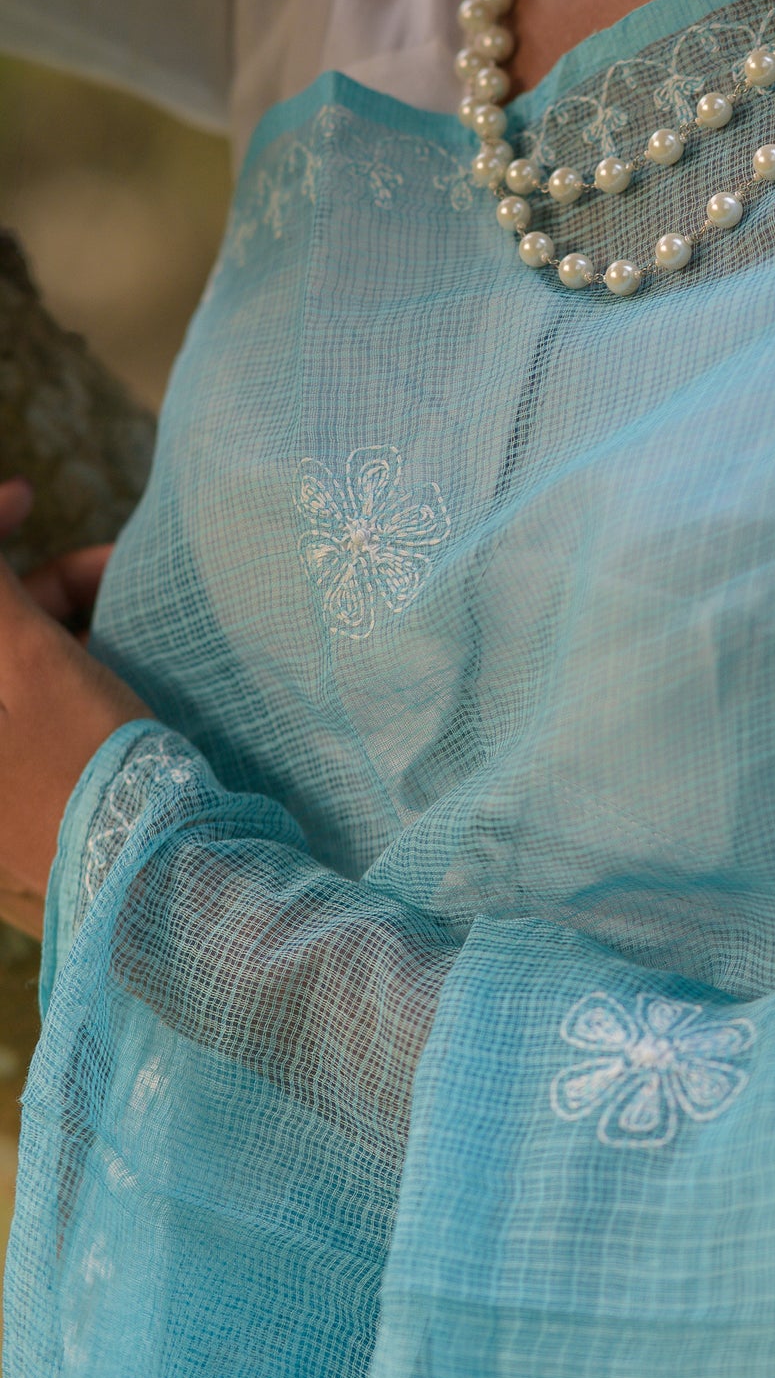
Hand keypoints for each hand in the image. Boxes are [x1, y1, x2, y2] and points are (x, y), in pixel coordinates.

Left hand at [0, 477, 150, 902]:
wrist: (156, 883)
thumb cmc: (85, 768)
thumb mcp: (30, 663)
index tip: (27, 494)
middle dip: (43, 586)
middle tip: (109, 563)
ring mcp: (3, 779)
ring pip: (18, 668)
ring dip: (68, 623)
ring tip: (133, 610)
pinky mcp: (32, 798)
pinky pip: (42, 707)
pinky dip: (80, 669)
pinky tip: (131, 658)